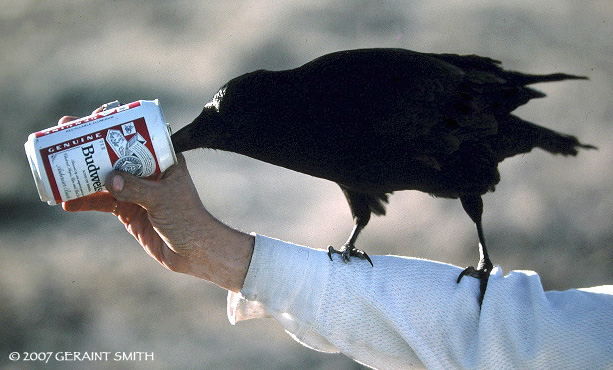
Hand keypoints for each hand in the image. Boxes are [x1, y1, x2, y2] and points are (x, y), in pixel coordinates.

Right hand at [59, 115, 253, 291]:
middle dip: (90, 146)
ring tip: (57, 167)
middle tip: (63, 135)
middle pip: (115, 154)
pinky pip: (102, 202)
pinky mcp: (128, 210)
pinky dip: (85, 201)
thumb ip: (136, 188)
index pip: (136, 135)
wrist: (192, 252)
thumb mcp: (162, 199)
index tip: (92, 118)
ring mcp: (136, 191)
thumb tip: (108, 178)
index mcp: (164, 159)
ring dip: (83, 174)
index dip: (113, 125)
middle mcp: (148, 172)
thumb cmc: (187, 219)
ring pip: (105, 178)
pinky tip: (67, 202)